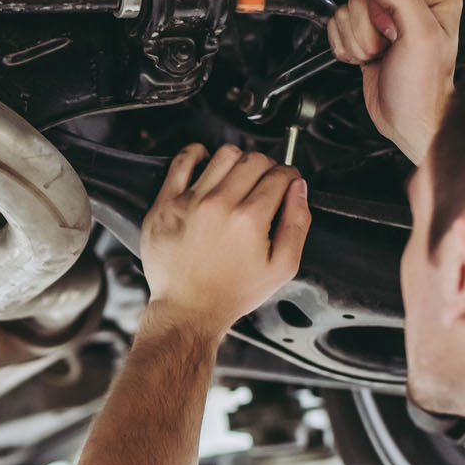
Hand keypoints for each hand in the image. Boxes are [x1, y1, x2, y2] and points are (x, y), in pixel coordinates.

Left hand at [141, 144, 310, 338]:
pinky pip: (182, 161)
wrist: (188, 310)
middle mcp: (219, 205)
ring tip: (238, 178)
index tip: (286, 183)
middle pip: (255, 160)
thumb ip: (298, 223)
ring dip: (238, 161)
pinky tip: (206, 164)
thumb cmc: (231, 293)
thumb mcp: (282, 268)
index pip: (280, 175)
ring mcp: (189, 202)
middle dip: (268, 167)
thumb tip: (298, 188)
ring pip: (224, 155)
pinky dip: (197, 154)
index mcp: (249, 220)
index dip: (289, 176)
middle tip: (265, 183)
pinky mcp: (165, 204)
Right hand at [327, 0, 461, 164]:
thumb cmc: (423, 87)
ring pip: (345, 13)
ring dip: (356, 41)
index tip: (396, 33)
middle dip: (366, 29)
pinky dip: (347, 49)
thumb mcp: (421, 35)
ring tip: (378, 56)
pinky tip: (367, 60)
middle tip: (387, 46)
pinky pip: (338, 28)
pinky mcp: (367, 37)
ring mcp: (385, 22)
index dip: (382, 9)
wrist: (409, 120)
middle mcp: (410, 4)